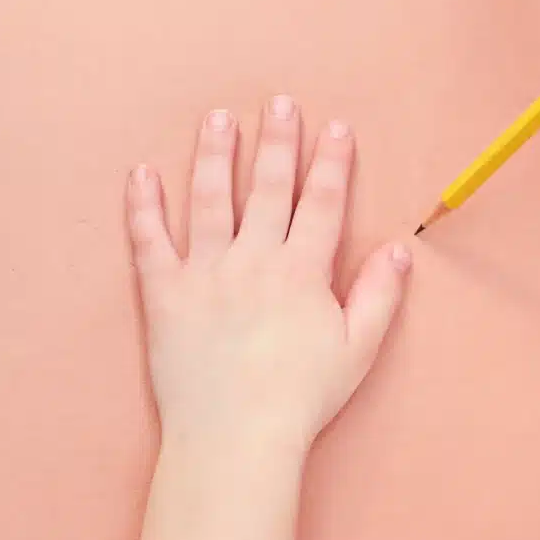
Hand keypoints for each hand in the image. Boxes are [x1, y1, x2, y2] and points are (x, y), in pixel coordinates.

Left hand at [128, 95, 410, 457]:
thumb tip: (398, 248)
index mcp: (301, 271)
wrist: (235, 437)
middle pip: (266, 187)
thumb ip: (379, 295)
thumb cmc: (301, 397)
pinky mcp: (164, 294)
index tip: (335, 128)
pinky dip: (143, 206)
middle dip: (276, 141)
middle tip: (278, 102)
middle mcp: (253, 260)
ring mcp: (205, 273)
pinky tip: (141, 173)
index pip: (320, 202)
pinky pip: (149, 241)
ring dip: (214, 155)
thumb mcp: (357, 349)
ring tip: (217, 119)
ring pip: (209, 200)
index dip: (330, 162)